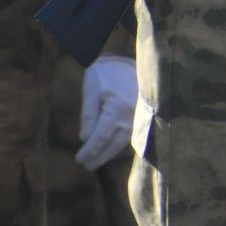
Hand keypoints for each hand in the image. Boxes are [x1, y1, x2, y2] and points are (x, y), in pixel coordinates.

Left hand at [76, 55, 135, 169]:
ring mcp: (140, 116)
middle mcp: (131, 116)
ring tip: (98, 160)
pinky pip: (133, 133)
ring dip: (111, 152)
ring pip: (125, 141)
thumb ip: (88, 115)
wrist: (129, 59)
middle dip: (100, 156)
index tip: (79, 160)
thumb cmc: (106, 73)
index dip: (89, 151)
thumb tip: (85, 138)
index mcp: (116, 110)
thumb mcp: (91, 91)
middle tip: (87, 166)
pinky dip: (122, 143)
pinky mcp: (145, 114)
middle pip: (114, 143)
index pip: (100, 137)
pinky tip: (114, 147)